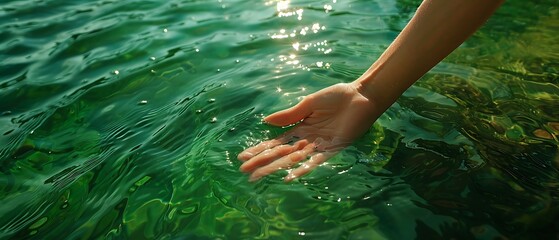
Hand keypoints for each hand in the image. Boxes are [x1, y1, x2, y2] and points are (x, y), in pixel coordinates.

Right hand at [238, 82, 382, 181]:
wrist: (361, 96)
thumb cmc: (337, 97)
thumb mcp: (309, 104)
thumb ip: (289, 115)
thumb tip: (266, 121)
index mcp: (300, 128)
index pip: (276, 143)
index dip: (260, 149)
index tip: (243, 156)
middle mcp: (308, 140)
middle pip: (281, 155)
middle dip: (262, 163)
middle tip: (245, 172)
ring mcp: (319, 146)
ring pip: (293, 161)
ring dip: (276, 168)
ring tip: (259, 176)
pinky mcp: (333, 149)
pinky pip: (315, 162)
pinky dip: (302, 169)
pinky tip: (288, 177)